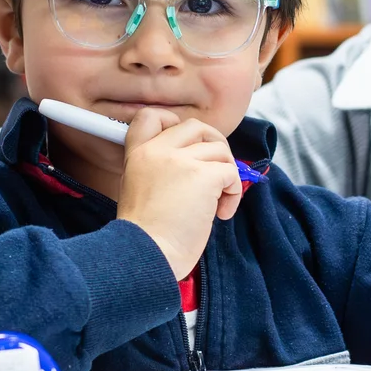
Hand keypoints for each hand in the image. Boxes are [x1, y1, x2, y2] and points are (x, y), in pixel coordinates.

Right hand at [115, 109, 244, 280]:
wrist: (147, 254)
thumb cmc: (146, 234)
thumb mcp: (137, 189)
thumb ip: (158, 168)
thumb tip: (193, 163)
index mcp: (139, 154)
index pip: (151, 116)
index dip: (173, 123)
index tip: (185, 147)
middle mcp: (158, 151)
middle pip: (197, 126)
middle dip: (214, 145)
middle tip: (216, 171)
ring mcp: (181, 161)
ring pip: (220, 150)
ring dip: (226, 175)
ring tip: (217, 203)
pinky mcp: (204, 176)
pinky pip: (232, 172)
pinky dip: (234, 193)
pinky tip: (222, 213)